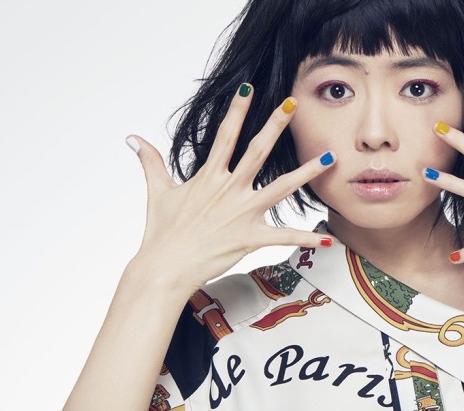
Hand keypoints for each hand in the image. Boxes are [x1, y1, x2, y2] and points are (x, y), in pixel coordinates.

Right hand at [123, 84, 335, 293]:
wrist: (163, 268)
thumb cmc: (161, 232)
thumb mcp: (157, 192)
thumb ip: (150, 162)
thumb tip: (132, 139)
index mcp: (208, 177)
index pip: (225, 136)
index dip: (237, 112)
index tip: (249, 90)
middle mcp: (228, 190)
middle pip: (258, 151)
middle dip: (276, 126)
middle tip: (293, 104)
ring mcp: (241, 213)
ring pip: (282, 188)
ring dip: (308, 173)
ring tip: (331, 158)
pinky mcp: (249, 237)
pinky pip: (284, 237)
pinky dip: (306, 238)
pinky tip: (328, 237)